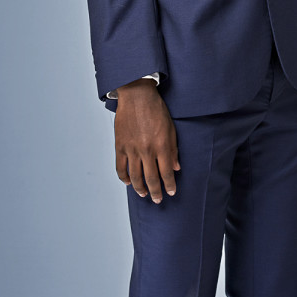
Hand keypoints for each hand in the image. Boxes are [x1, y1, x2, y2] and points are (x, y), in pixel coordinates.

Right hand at [114, 78, 179, 201]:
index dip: (169, 185)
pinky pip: (120, 167)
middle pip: (151, 178)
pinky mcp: (120, 146)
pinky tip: (128, 182)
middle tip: (157, 200)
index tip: (172, 192)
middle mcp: (146, 150)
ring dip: (140, 188)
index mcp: (161, 145)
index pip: (166, 172)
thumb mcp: (171, 128)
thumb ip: (173, 149)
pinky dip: (124, 177)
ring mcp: (131, 149)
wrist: (137, 96)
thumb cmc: (156, 110)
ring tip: (144, 194)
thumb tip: (176, 167)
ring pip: (134, 176)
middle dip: (155, 192)